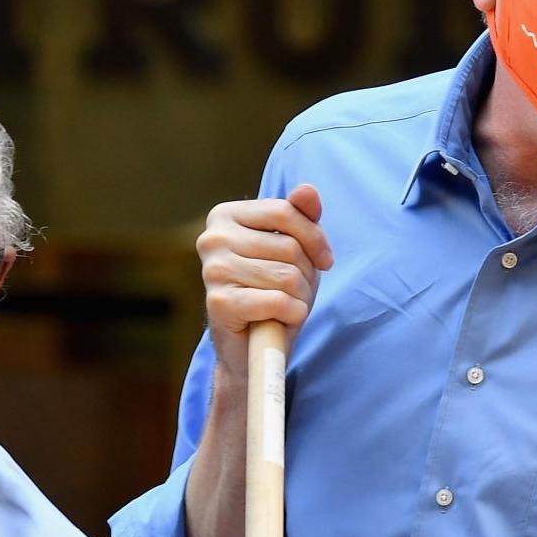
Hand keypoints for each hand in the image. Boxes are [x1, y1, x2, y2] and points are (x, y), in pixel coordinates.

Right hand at [195, 184, 332, 380]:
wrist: (252, 347)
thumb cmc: (274, 291)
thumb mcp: (294, 249)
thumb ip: (301, 216)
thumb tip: (308, 190)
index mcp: (225, 215)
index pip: (285, 211)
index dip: (315, 238)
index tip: (324, 261)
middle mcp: (212, 238)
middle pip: (289, 247)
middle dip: (306, 274)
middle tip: (295, 292)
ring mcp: (212, 270)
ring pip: (287, 276)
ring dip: (300, 298)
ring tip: (286, 306)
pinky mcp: (218, 303)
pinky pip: (278, 301)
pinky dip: (292, 315)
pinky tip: (281, 320)